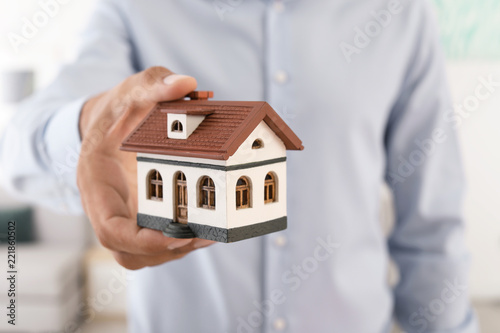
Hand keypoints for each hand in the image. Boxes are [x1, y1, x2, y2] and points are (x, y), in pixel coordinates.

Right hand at [77, 66, 215, 269]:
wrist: (113, 122)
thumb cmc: (121, 109)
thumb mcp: (133, 90)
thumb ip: (153, 84)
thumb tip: (186, 83)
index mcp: (97, 183)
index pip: (109, 229)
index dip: (140, 241)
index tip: (175, 235)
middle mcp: (109, 206)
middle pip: (128, 252)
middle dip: (165, 251)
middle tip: (205, 235)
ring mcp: (127, 214)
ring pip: (144, 254)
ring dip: (178, 250)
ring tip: (212, 233)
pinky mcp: (144, 215)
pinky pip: (158, 241)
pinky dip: (181, 241)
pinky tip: (209, 224)